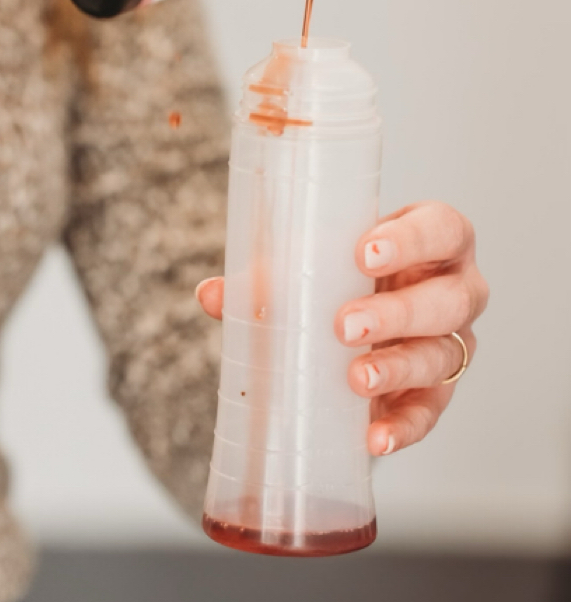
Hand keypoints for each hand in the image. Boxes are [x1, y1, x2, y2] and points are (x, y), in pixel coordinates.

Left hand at [195, 201, 487, 455]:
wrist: (354, 318)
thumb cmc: (337, 273)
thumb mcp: (310, 264)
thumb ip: (264, 278)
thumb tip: (212, 295)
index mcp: (431, 239)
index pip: (443, 228)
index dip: (412, 240)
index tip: (364, 253)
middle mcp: (454, 289)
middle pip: (450, 299)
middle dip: (398, 312)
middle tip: (346, 325)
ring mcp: (452, 341)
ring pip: (442, 354)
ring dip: (398, 368)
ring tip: (356, 378)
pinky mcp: (439, 390)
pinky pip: (431, 411)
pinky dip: (404, 426)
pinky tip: (375, 437)